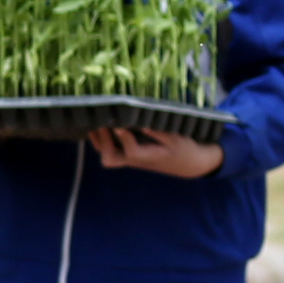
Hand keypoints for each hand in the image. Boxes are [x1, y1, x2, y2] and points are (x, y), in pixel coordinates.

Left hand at [88, 127, 226, 177]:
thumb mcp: (177, 139)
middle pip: (110, 159)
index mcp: (149, 157)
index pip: (132, 152)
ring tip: (95, 119)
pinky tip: (98, 123)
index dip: (124, 138)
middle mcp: (135, 160)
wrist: (188, 163)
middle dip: (103, 142)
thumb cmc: (184, 149)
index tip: (120, 124)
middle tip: (102, 122)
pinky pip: (109, 150)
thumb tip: (141, 124)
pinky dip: (100, 139)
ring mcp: (129, 159)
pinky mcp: (128, 154)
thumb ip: (159, 132)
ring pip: (107, 155)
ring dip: (99, 140)